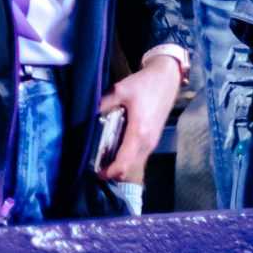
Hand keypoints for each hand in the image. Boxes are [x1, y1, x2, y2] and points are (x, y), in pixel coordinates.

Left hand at [99, 53, 184, 184]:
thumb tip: (86, 114)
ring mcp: (152, 142)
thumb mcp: (121, 90)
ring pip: (135, 163)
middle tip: (95, 165)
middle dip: (113, 171)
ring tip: (102, 157)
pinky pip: (138, 155)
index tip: (96, 172)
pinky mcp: (152, 139)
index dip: (110, 171)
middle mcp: (147, 142)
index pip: (125, 162)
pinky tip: (114, 148)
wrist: (166, 80)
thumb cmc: (145, 84)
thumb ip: (103, 104)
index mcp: (139, 132)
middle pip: (130, 168)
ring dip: (120, 165)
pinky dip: (126, 158)